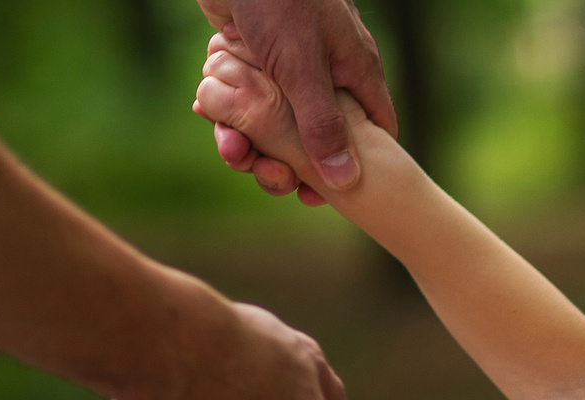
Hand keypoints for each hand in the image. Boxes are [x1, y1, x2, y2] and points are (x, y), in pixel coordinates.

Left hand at [197, 0, 393, 201]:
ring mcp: (292, 64)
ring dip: (252, 140)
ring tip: (231, 148)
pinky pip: (247, 98)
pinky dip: (229, 111)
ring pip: (277, 121)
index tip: (324, 195)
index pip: (374, 133)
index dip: (353, 169)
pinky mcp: (257, 54)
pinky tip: (210, 117)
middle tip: (268, 176)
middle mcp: (329, 71)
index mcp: (355, 73)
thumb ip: (322, 125)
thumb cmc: (280, 0)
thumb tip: (345, 181)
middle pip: (317, 136)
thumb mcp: (303, 70)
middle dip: (290, 161)